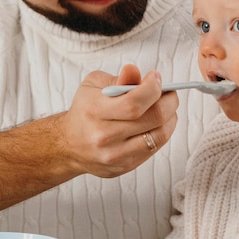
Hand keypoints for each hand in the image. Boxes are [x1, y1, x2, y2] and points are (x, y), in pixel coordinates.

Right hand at [60, 63, 178, 177]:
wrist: (68, 144)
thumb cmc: (85, 110)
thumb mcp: (93, 85)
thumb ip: (117, 78)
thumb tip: (134, 72)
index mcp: (94, 111)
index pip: (134, 103)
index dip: (153, 88)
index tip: (156, 77)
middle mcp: (103, 136)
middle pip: (153, 119)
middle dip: (169, 101)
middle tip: (169, 93)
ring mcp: (115, 154)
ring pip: (159, 136)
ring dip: (170, 118)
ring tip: (167, 107)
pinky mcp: (124, 166)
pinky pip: (154, 148)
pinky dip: (162, 132)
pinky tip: (157, 123)